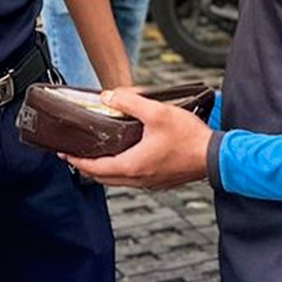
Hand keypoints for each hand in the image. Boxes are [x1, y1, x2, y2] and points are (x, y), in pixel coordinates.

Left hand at [65, 89, 210, 190]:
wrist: (216, 156)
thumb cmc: (189, 138)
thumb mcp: (157, 112)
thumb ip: (129, 102)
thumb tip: (108, 97)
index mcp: (132, 166)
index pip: (94, 168)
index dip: (77, 160)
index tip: (65, 154)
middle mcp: (138, 179)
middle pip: (103, 178)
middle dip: (86, 166)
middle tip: (76, 154)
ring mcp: (150, 183)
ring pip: (118, 181)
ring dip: (104, 169)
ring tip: (97, 155)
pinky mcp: (160, 181)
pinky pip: (132, 180)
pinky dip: (121, 171)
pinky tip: (125, 157)